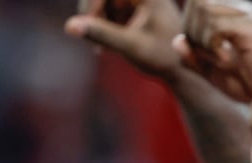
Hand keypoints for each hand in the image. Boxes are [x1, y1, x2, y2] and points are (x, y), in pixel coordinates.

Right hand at [65, 0, 184, 80]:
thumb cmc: (163, 58)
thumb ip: (102, 34)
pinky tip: (104, 47)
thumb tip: (69, 26)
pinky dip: (101, 23)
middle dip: (91, 13)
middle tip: (91, 41)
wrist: (183, 67)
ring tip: (100, 48)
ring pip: (101, 0)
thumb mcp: (131, 47)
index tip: (84, 27)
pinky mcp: (131, 4)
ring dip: (95, 20)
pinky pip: (106, 7)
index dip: (91, 4)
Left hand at [175, 0, 251, 103]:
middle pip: (195, 2)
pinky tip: (227, 61)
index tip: (203, 54)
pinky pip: (215, 26)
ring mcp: (246, 14)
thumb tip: (177, 41)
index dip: (188, 28)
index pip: (194, 3)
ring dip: (202, 40)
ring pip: (203, 10)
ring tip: (220, 60)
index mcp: (231, 13)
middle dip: (192, 32)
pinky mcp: (251, 27)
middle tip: (209, 57)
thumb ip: (194, 59)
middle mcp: (239, 7)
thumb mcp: (215, 75)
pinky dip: (213, 46)